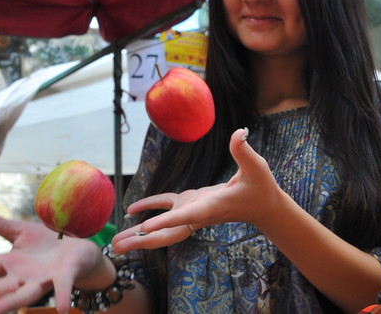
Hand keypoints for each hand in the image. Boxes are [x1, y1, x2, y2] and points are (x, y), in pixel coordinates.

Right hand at [0, 208, 104, 313]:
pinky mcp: (64, 277)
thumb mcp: (18, 230)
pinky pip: (63, 287)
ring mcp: (42, 281)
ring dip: (8, 304)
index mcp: (8, 265)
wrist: (79, 250)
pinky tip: (61, 308)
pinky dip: (62, 296)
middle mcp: (21, 278)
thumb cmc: (46, 244)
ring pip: (23, 295)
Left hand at [112, 128, 283, 251]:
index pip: (186, 216)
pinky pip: (166, 208)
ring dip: (140, 235)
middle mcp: (198, 213)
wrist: (264, 206)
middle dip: (143, 241)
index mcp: (212, 206)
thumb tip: (240, 132)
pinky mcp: (193, 204)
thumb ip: (244, 151)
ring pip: (163, 227)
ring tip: (115, 243)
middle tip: (117, 248)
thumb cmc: (261, 187)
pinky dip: (148, 209)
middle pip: (168, 233)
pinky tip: (131, 212)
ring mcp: (193, 210)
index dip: (166, 221)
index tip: (145, 229)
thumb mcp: (257, 167)